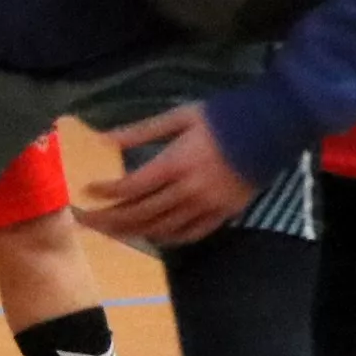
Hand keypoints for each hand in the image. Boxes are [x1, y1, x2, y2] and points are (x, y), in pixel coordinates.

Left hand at [80, 106, 258, 247]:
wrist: (271, 128)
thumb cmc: (223, 117)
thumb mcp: (181, 116)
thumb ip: (142, 131)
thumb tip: (104, 140)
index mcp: (175, 163)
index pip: (131, 187)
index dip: (105, 193)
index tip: (85, 192)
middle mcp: (187, 191)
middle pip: (139, 214)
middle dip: (107, 220)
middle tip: (84, 221)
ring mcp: (205, 206)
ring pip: (160, 229)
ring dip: (131, 232)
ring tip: (109, 231)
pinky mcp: (222, 215)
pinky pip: (189, 235)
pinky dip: (166, 238)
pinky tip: (151, 235)